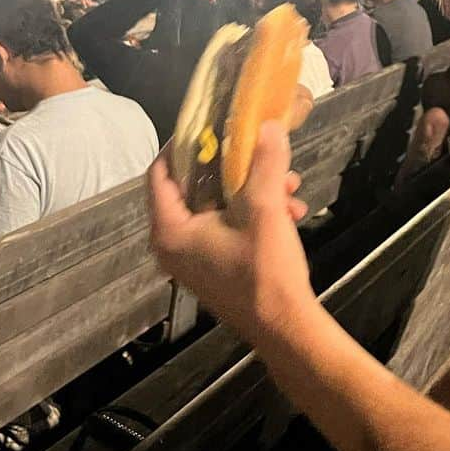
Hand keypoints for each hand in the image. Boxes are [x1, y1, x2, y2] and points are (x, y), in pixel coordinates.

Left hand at [148, 123, 313, 341]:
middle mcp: (173, 246)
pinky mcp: (215, 268)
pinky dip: (254, 214)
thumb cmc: (264, 270)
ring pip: (218, 208)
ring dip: (253, 191)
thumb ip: (264, 163)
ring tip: (287, 184)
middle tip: (259, 153)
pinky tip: (290, 210)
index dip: (182, 146)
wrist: (286, 326)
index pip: (159, 174)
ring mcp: (194, 260)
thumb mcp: (265, 208)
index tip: (209, 127)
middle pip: (194, 189)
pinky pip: (227, 228)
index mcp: (171, 230)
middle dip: (233, 168)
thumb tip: (267, 124)